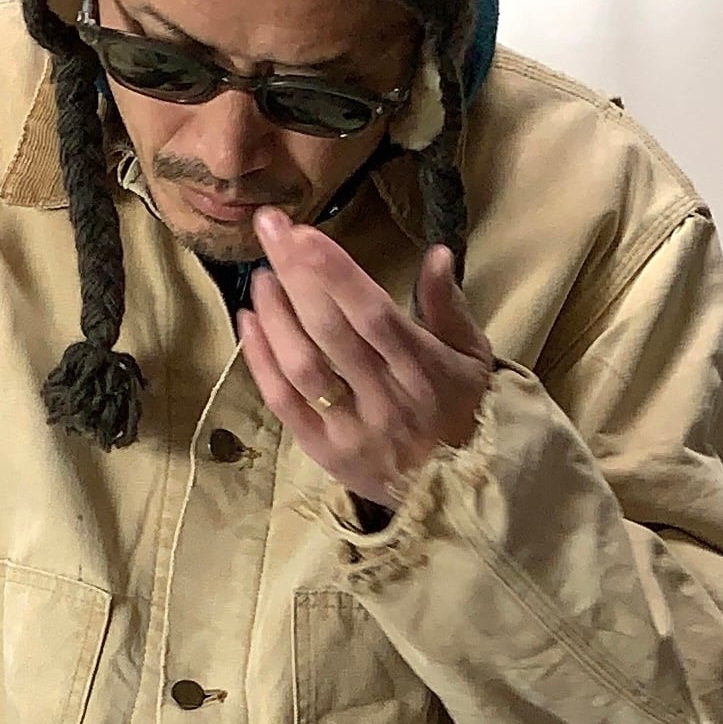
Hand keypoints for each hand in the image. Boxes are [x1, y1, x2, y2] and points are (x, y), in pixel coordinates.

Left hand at [237, 206, 495, 514]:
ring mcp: (351, 429)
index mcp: (424, 370)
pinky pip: (285, 404)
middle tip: (269, 229)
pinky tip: (249, 321)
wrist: (455, 495)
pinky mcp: (324, 451)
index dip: (335, 274)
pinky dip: (262, 361)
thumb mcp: (473, 359)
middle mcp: (385, 399)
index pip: (373, 315)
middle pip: (331, 331)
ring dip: (276, 316)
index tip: (304, 234)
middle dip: (296, 275)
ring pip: (304, 367)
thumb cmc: (462, 413)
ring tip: (261, 275)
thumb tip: (437, 253)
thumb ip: (449, 308)